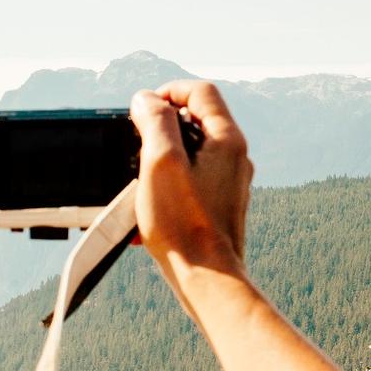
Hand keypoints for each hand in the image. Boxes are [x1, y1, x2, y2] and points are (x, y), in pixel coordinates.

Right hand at [132, 82, 250, 277]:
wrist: (207, 278)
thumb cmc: (183, 225)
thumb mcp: (160, 163)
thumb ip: (155, 122)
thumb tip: (147, 99)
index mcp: (227, 140)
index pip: (200, 91)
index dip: (167, 92)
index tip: (141, 111)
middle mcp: (235, 157)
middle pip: (196, 119)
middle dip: (160, 127)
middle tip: (136, 146)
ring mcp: (230, 182)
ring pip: (191, 151)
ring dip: (160, 159)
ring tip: (139, 182)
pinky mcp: (220, 204)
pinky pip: (191, 180)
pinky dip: (167, 185)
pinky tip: (147, 209)